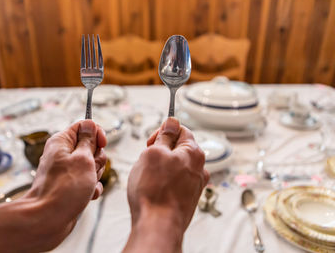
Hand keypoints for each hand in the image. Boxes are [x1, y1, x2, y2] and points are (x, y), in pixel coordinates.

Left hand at [25, 119, 106, 247]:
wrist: (47, 219)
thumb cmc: (64, 189)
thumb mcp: (83, 159)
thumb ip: (89, 140)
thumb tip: (89, 124)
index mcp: (62, 141)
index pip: (83, 126)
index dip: (96, 133)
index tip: (102, 144)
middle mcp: (63, 154)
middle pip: (91, 147)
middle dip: (97, 159)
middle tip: (90, 169)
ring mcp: (67, 171)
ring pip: (92, 165)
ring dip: (95, 175)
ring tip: (86, 184)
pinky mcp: (70, 185)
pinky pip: (88, 181)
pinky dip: (92, 187)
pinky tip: (88, 195)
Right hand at [124, 117, 208, 252]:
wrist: (158, 226)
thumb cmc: (154, 190)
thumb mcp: (154, 153)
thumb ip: (164, 136)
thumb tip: (172, 121)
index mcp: (194, 153)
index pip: (181, 130)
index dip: (163, 132)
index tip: (150, 142)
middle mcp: (199, 168)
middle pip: (178, 148)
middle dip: (160, 151)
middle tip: (147, 161)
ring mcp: (195, 185)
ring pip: (175, 166)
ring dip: (161, 167)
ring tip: (149, 179)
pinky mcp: (188, 198)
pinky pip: (174, 182)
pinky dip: (163, 182)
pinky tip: (154, 190)